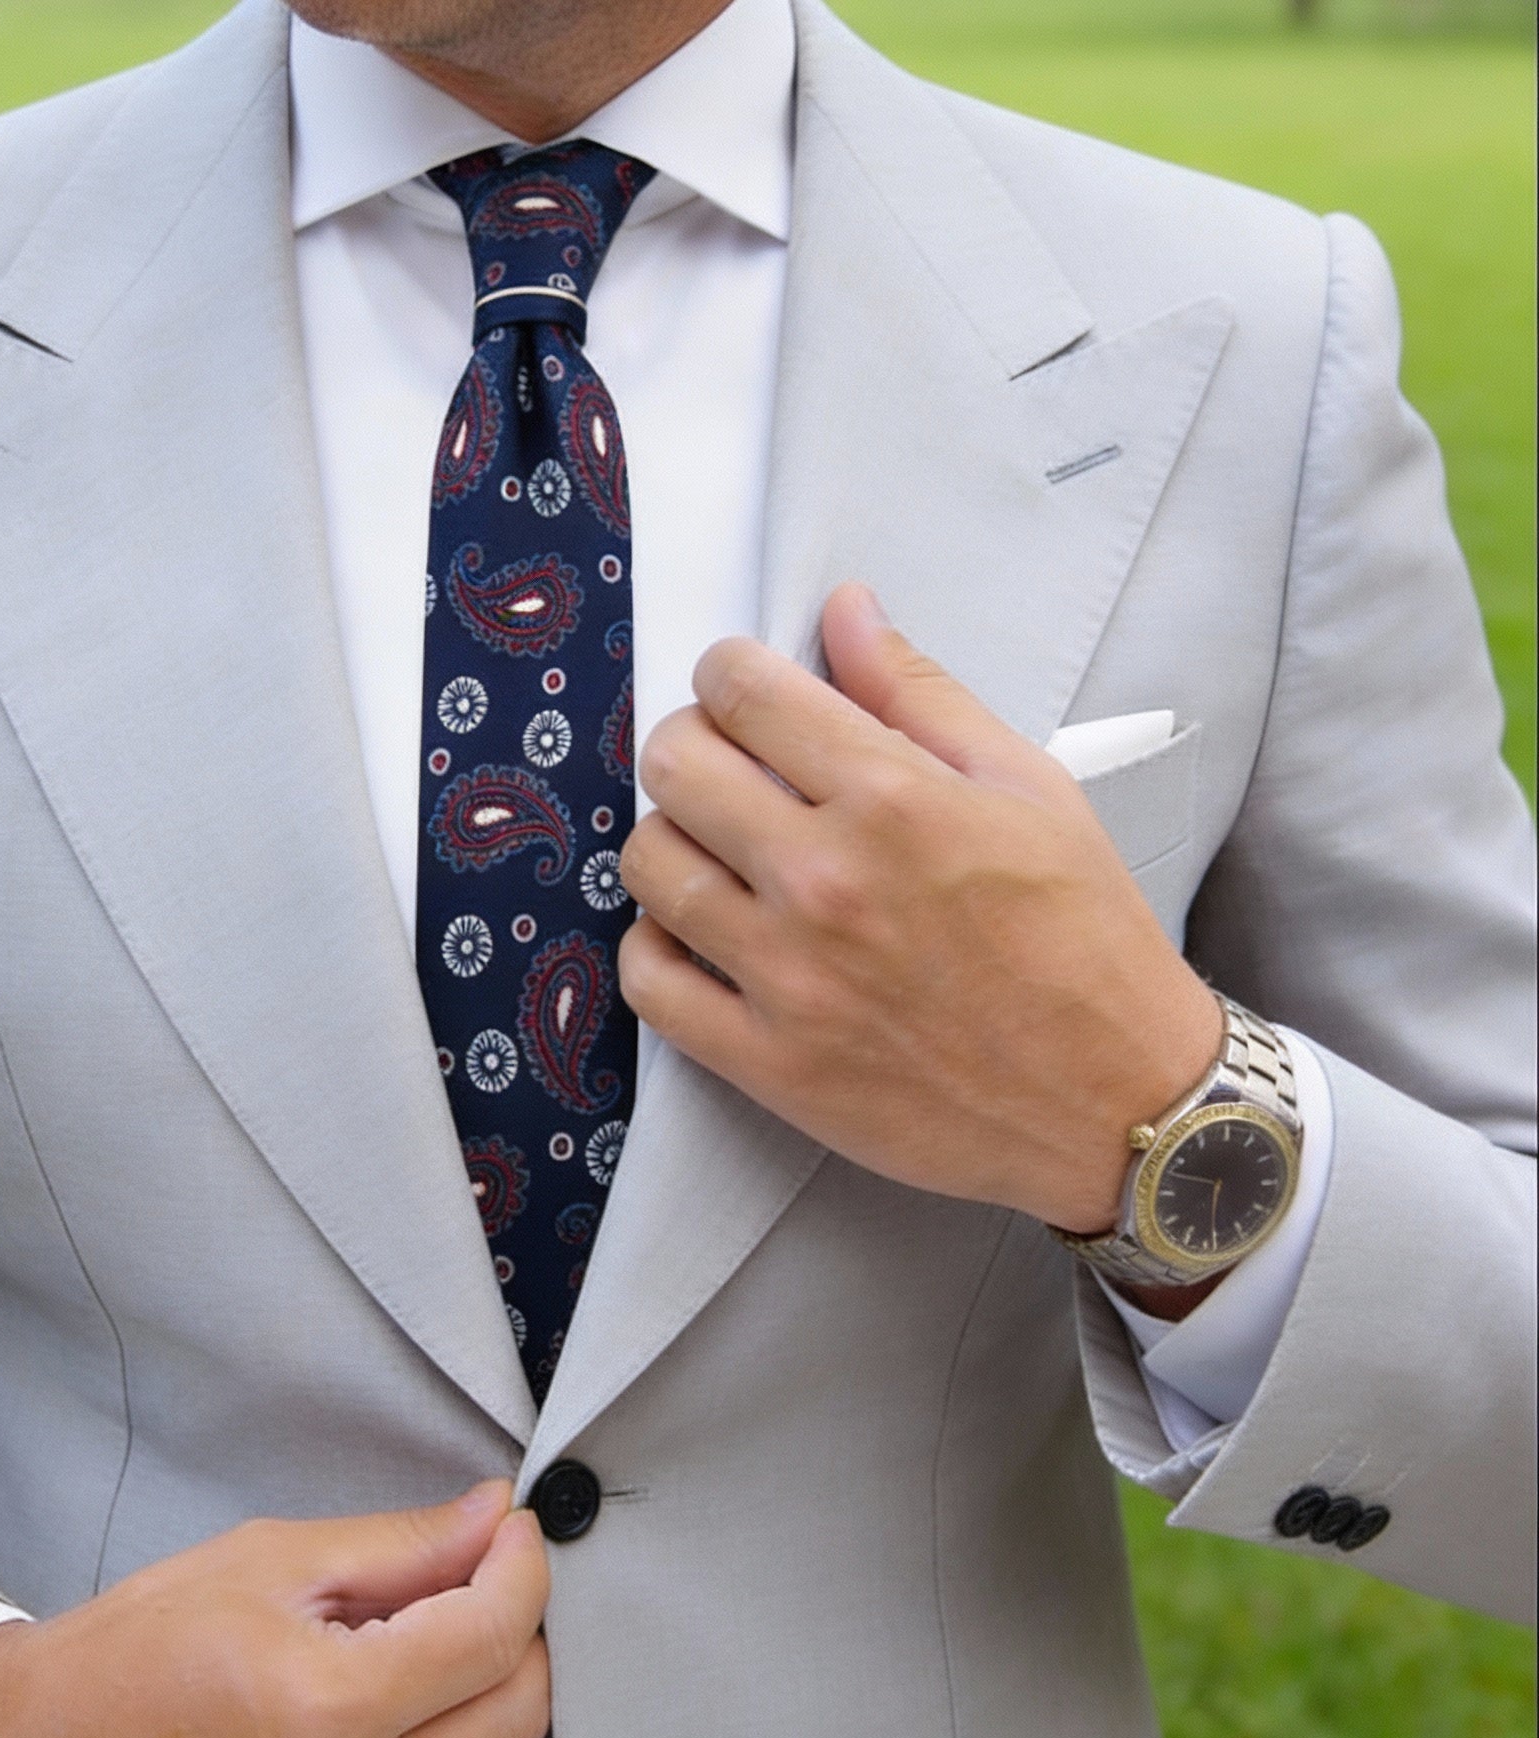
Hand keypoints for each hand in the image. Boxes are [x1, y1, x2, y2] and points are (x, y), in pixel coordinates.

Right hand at [0, 1481, 550, 1737]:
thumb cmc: (132, 1656)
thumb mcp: (267, 1562)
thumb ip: (400, 1546)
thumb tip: (491, 1521)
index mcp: (327, 1707)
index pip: (492, 1634)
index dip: (520, 1569)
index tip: (512, 1538)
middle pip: (514, 1719)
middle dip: (519, 1638)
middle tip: (483, 1589)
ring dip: (482, 1714)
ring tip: (419, 1663)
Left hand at [618, 583, 1220, 1236]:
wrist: (1116, 1102)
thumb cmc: (1084, 941)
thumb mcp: (1029, 789)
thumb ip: (920, 694)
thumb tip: (844, 610)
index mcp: (893, 798)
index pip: (742, 691)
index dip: (730, 673)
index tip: (746, 692)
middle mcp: (826, 880)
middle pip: (674, 764)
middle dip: (693, 745)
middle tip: (730, 768)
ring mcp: (787, 976)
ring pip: (647, 864)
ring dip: (672, 841)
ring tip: (720, 854)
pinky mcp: (767, 1061)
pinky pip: (647, 981)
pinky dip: (657, 946)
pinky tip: (701, 934)